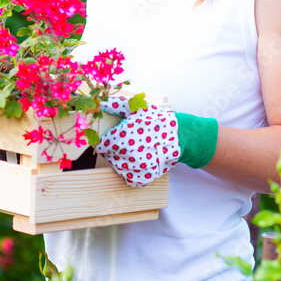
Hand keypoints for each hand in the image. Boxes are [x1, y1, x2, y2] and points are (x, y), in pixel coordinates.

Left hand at [96, 99, 218, 186]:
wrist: (180, 137)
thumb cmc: (158, 121)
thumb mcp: (138, 109)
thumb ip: (116, 106)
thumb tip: (101, 102)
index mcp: (121, 137)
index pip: (102, 145)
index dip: (105, 141)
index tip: (113, 138)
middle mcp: (126, 154)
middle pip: (108, 156)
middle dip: (115, 150)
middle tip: (128, 143)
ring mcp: (135, 168)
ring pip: (117, 167)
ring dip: (122, 160)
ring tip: (136, 151)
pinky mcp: (143, 178)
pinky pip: (129, 178)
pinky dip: (132, 172)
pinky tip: (140, 161)